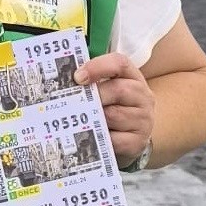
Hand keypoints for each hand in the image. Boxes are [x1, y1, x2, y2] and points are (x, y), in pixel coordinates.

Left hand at [74, 52, 153, 168]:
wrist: (132, 137)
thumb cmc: (112, 108)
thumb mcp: (106, 90)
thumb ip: (90, 83)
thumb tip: (62, 82)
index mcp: (132, 77)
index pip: (120, 63)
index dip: (98, 67)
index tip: (77, 77)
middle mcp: (143, 96)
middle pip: (118, 90)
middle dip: (93, 96)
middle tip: (73, 103)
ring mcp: (143, 120)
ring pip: (114, 115)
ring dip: (94, 118)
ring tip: (80, 119)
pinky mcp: (138, 141)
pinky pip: (115, 139)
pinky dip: (99, 138)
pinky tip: (90, 136)